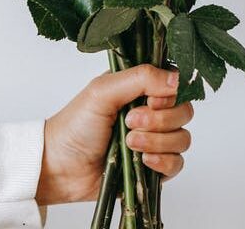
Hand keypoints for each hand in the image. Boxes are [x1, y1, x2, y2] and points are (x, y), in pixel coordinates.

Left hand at [36, 64, 193, 205]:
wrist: (60, 167)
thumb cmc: (75, 126)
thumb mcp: (103, 91)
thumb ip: (141, 78)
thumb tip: (176, 78)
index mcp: (140, 89)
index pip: (176, 85)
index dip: (169, 94)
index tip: (150, 100)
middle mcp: (151, 112)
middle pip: (184, 112)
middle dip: (160, 120)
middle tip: (130, 122)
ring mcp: (155, 140)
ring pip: (182, 138)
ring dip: (157, 141)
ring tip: (129, 143)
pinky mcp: (155, 167)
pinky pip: (177, 163)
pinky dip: (163, 161)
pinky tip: (143, 160)